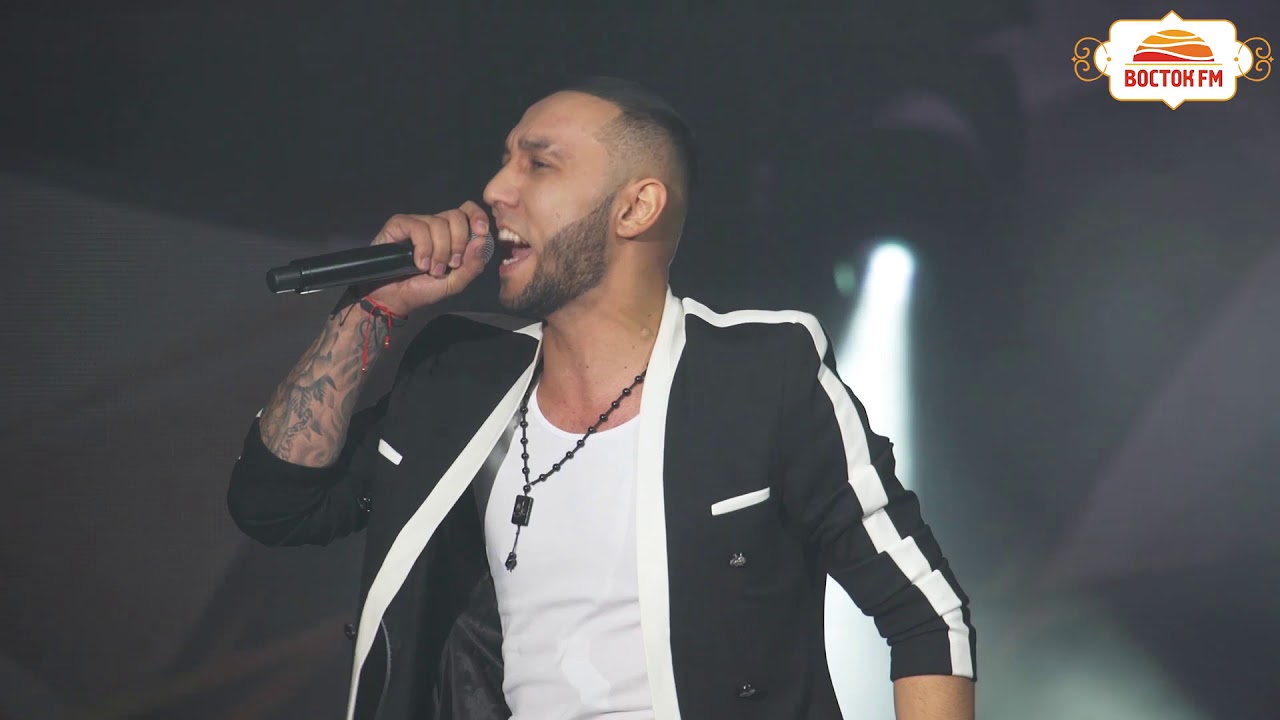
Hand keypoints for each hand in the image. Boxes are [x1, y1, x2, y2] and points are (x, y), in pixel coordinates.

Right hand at [363, 201, 491, 314]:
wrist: (394, 298)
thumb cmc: (423, 289)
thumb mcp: (454, 283)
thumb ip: (472, 266)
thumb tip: (482, 240)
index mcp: (452, 234)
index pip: (468, 211)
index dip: (477, 217)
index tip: (481, 233)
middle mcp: (436, 225)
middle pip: (456, 215)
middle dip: (458, 242)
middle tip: (451, 264)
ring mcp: (418, 223)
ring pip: (438, 223)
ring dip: (439, 251)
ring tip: (431, 269)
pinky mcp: (400, 224)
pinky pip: (419, 227)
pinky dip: (423, 248)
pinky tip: (419, 263)